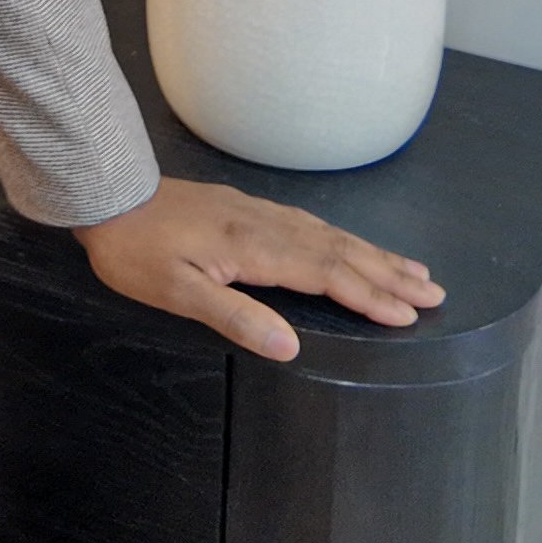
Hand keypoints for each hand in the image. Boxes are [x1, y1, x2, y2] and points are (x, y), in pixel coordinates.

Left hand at [74, 176, 444, 359]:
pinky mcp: (246, 209)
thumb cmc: (135, 251)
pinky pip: (309, 224)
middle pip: (339, 251)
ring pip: (328, 235)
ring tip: (410, 269)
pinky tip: (349, 245)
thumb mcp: (177, 293)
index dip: (369, 296)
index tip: (408, 314)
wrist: (107, 194)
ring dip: (372, 254)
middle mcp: (265, 225)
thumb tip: (291, 348)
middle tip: (434, 292)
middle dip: (388, 274)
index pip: (326, 275)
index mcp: (254, 247)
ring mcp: (257, 213)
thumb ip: (235, 317)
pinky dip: (341, 238)